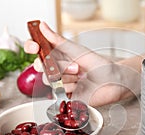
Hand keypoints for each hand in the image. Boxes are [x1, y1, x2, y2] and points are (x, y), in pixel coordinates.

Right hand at [24, 22, 138, 105]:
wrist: (113, 81)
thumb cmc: (99, 65)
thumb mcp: (78, 51)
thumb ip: (59, 41)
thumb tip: (42, 26)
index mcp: (58, 56)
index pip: (37, 50)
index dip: (32, 47)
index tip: (34, 47)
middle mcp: (57, 69)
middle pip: (42, 67)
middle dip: (59, 66)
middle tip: (76, 67)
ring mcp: (60, 84)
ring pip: (51, 80)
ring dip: (68, 78)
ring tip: (82, 77)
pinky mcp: (65, 97)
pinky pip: (58, 93)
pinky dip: (71, 89)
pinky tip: (81, 87)